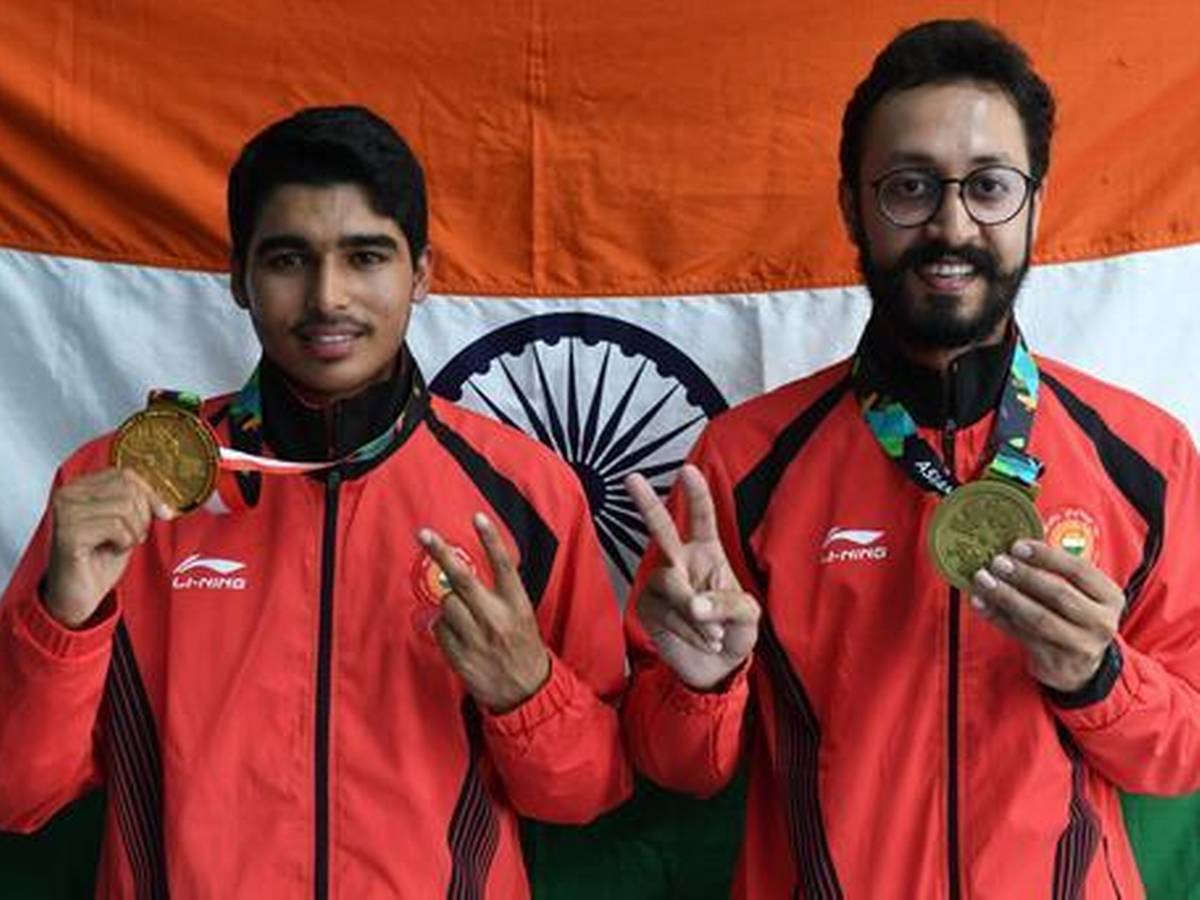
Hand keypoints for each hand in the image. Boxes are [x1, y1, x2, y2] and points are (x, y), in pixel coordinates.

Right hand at [45, 467, 174, 627]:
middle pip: (128, 489)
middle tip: (131, 536)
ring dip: (133, 532)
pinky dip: (123, 542)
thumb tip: (165, 504)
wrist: (79, 594)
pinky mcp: (68, 533)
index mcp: (80, 487)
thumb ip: (140, 505)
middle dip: (142, 516)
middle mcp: (68, 494)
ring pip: (124, 507)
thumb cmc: (99, 560)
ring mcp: (65, 512)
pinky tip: (110, 551)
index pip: (126, 475)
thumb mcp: (127, 525)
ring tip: (118, 544)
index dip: (150, 494)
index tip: (162, 514)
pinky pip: (116, 527)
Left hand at [418, 513, 550, 713]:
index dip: (490, 539)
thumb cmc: (522, 646)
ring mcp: (476, 637)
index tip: (478, 517)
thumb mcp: (521, 614)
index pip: (503, 565)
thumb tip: (463, 573)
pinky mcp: (461, 656)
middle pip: (462, 578)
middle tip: (425, 534)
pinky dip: (443, 628)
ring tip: (461, 616)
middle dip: (441, 553)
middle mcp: (496, 618)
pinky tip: (457, 635)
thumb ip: (499, 594)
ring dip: (447, 604)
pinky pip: (440, 630)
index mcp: (516, 604)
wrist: (526, 690)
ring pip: (446, 604)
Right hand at [625, 465, 759, 689]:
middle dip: (646, 503)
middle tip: (632, 478)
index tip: (687, 470)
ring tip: (713, 635)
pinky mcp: (648, 607)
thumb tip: (696, 604)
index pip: (701, 519)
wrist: (715, 669)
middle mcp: (681, 562)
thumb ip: (726, 604)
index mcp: (708, 554)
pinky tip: (701, 639)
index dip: (696, 495)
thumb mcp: (746, 616)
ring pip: (671, 584)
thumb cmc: (734, 632)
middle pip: (661, 529)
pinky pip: (666, 612)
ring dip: (695, 614)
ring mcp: (662, 584)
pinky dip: (687, 630)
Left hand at [969, 539, 1123, 691]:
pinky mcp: (1055, 662)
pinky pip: (1020, 634)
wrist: (1079, 667)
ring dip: (1006, 596)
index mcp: (1110, 597)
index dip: (1046, 556)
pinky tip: (979, 602)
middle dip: (1024, 576)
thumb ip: (1056, 572)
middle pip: (1058, 594)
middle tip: (997, 562)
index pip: (1079, 570)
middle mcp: (1101, 622)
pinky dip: (996, 616)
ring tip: (983, 580)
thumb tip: (1013, 546)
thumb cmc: (1073, 617)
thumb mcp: (1080, 594)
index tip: (1017, 546)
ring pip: (1038, 618)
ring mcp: (1080, 645)